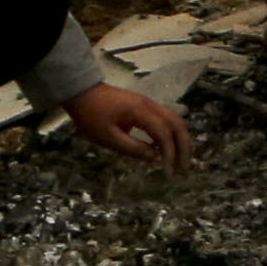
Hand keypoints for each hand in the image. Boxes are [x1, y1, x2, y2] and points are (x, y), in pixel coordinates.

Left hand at [67, 82, 195, 171]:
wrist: (82, 93)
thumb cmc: (91, 116)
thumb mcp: (107, 137)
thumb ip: (132, 148)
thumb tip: (155, 158)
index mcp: (140, 111)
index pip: (163, 133)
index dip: (169, 153)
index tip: (168, 172)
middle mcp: (150, 105)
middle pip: (177, 123)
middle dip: (184, 146)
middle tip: (184, 167)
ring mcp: (149, 103)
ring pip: (175, 119)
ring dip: (181, 139)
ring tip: (181, 159)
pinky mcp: (146, 106)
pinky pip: (166, 119)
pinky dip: (172, 133)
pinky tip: (168, 148)